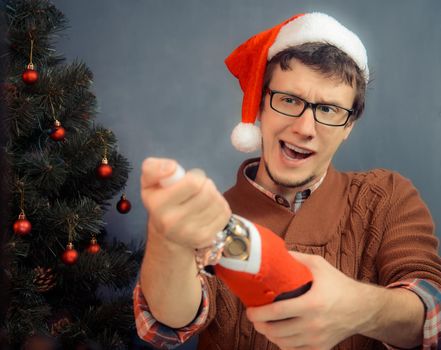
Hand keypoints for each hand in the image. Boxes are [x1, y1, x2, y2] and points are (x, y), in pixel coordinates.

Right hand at [140, 157, 231, 249]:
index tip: (189, 180)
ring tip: (203, 198)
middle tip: (198, 189)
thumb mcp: (149, 182)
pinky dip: (219, 207)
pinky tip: (208, 209)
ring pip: (217, 202)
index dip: (195, 176)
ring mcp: (190, 233)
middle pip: (207, 192)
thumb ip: (154, 168)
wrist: (167, 236)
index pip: (193, 183)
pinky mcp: (206, 239)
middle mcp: (173, 222)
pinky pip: (224, 213)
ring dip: (213, 195)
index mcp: (159, 205)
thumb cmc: (160, 202)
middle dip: (205, 185)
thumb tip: (171, 167)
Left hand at [246, 252, 366, 349]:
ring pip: (283, 343)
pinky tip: (278, 334)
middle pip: (276, 331)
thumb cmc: (338, 284)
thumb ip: (295, 259)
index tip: (249, 309)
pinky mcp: (321, 348)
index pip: (277, 312)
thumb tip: (273, 252)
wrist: (362, 308)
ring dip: (268, 334)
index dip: (259, 313)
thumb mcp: (318, 265)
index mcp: (312, 304)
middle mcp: (314, 325)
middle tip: (253, 316)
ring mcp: (317, 339)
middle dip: (260, 325)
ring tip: (263, 324)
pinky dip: (282, 344)